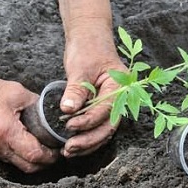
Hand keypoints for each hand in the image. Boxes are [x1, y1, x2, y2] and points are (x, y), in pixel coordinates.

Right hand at [0, 67, 58, 172]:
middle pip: (29, 167)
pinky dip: (21, 156)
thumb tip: (52, 112)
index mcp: (7, 132)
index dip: (50, 155)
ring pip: (19, 165)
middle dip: (45, 163)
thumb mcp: (17, 92)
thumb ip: (36, 104)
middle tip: (55, 152)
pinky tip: (28, 145)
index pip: (34, 155)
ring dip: (34, 161)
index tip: (60, 149)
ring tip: (45, 149)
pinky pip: (9, 159)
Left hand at [60, 22, 126, 157]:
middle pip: (108, 126)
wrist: (89, 37)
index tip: (69, 125)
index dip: (88, 121)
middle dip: (89, 140)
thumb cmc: (88, 47)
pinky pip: (97, 126)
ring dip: (87, 143)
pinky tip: (72, 145)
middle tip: (69, 148)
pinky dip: (86, 136)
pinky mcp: (101, 107)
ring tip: (68, 151)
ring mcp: (111, 104)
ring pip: (103, 131)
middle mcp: (119, 98)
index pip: (106, 110)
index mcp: (120, 86)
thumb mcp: (80, 67)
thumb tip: (68, 110)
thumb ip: (76, 90)